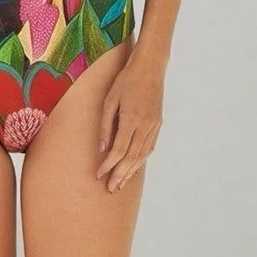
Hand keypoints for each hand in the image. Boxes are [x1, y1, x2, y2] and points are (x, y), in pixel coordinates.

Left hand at [96, 53, 164, 192]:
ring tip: (120, 184)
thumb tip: (101, 150)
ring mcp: (154, 126)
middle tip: (110, 189)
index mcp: (131, 119)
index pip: (118, 150)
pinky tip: (133, 168)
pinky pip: (149, 148)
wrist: (150, 68)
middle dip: (119, 175)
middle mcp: (145, 126)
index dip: (108, 165)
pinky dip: (140, 161)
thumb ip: (105, 126)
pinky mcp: (158, 124)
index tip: (98, 175)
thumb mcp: (110, 101)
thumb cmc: (125, 81)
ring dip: (130, 172)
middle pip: (131, 158)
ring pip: (142, 156)